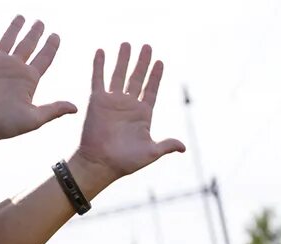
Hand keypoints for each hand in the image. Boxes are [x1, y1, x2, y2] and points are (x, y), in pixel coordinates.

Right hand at [0, 15, 76, 144]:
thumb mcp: (34, 118)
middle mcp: (14, 69)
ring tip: (22, 16)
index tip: (56, 36)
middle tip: (41, 22)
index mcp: (29, 80)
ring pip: (8, 39)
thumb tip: (76, 108)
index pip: (43, 58)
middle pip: (28, 45)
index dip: (50, 47)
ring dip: (15, 27)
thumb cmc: (5, 125)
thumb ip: (54, 110)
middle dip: (35, 33)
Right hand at [71, 43, 185, 192]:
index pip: (151, 90)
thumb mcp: (150, 153)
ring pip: (119, 74)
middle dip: (142, 62)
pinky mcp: (97, 101)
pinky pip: (98, 79)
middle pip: (137, 78)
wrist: (101, 163)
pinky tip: (101, 51)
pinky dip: (99, 65)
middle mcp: (128, 105)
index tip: (160, 62)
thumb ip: (166, 145)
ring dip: (123, 59)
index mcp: (143, 114)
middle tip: (147, 46)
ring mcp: (113, 101)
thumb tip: (183, 147)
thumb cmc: (125, 161)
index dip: (155, 76)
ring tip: (128, 43)